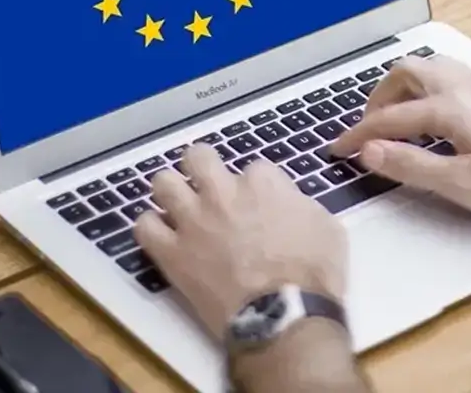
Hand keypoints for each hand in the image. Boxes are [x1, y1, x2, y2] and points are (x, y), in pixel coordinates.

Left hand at [133, 146, 346, 340]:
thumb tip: (288, 206)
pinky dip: (150, 228)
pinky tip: (161, 235)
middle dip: (202, 166)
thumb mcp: (327, 228)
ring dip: (171, 190)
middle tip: (208, 184)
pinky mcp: (172, 253)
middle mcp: (223, 193)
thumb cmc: (313, 274)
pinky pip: (144, 227)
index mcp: (263, 184)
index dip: (256, 186)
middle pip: (198, 157)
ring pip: (163, 183)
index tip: (259, 203)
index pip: (254, 167)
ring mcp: (193, 221)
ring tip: (177, 203)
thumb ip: (300, 206)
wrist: (284, 314)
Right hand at [331, 56, 470, 221]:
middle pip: (406, 72)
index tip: (339, 150)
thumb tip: (370, 151)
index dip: (359, 134)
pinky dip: (426, 88)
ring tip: (395, 120)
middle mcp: (462, 85)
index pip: (389, 117)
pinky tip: (431, 116)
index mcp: (449, 107)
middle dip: (378, 98)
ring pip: (429, 68)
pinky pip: (448, 75)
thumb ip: (410, 165)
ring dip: (403, 88)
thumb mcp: (460, 184)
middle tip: (368, 129)